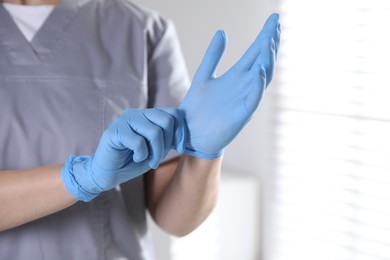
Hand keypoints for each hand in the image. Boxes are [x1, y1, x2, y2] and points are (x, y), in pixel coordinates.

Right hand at [61, 108, 182, 201]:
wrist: (108, 174)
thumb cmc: (134, 161)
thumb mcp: (156, 149)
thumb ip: (168, 139)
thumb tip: (184, 135)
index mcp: (148, 115)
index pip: (173, 114)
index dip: (180, 131)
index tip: (179, 148)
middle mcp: (137, 113)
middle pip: (167, 121)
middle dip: (167, 144)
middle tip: (158, 157)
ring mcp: (125, 120)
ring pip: (154, 132)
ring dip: (156, 152)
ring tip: (150, 161)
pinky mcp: (114, 131)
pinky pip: (138, 142)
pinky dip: (141, 155)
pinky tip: (135, 158)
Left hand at [175, 13, 280, 158]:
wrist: (189, 134)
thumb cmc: (197, 109)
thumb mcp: (203, 76)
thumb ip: (213, 56)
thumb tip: (222, 31)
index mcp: (236, 77)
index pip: (255, 52)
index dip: (264, 36)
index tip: (273, 19)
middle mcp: (244, 86)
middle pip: (262, 61)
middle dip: (270, 43)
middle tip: (276, 24)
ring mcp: (244, 100)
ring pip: (262, 78)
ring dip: (267, 60)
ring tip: (269, 43)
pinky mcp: (241, 115)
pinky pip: (253, 99)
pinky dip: (258, 85)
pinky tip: (260, 70)